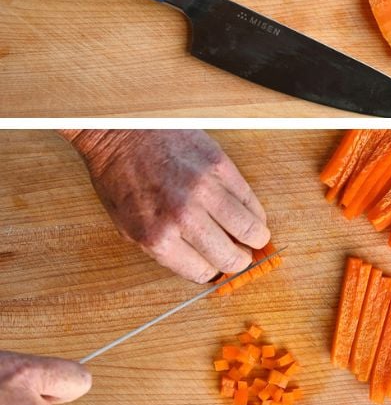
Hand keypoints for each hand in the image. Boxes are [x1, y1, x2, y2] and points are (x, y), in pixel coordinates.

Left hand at [61, 130, 270, 282]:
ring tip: (253, 236)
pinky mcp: (220, 166)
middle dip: (239, 260)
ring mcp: (205, 190)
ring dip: (255, 237)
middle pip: (231, 256)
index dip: (212, 270)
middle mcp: (183, 217)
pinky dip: (254, 211)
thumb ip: (165, 249)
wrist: (122, 133)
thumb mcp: (129, 226)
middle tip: (240, 254)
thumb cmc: (121, 179)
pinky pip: (249, 199)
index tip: (216, 265)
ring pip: (250, 229)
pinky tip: (249, 213)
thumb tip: (201, 264)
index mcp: (157, 237)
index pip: (203, 271)